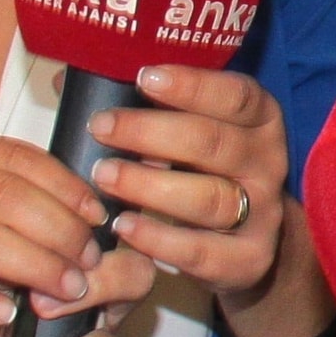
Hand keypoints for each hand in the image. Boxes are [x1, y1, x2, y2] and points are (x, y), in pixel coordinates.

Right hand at [0, 137, 145, 336]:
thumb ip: (31, 193)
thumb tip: (112, 193)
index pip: (24, 161)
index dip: (70, 189)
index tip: (101, 218)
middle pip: (10, 200)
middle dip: (62, 231)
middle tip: (91, 262)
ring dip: (36, 267)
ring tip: (69, 290)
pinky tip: (11, 316)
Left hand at [90, 64, 294, 303]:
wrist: (251, 238)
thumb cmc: (206, 169)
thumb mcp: (194, 129)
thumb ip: (147, 105)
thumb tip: (67, 79)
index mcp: (260, 120)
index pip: (235, 96)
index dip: (191, 85)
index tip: (143, 77)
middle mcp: (268, 163)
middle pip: (213, 143)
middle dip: (150, 133)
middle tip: (101, 127)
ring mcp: (263, 213)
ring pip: (208, 198)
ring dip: (149, 186)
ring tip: (104, 175)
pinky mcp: (248, 259)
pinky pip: (201, 250)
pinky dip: (159, 239)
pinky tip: (123, 225)